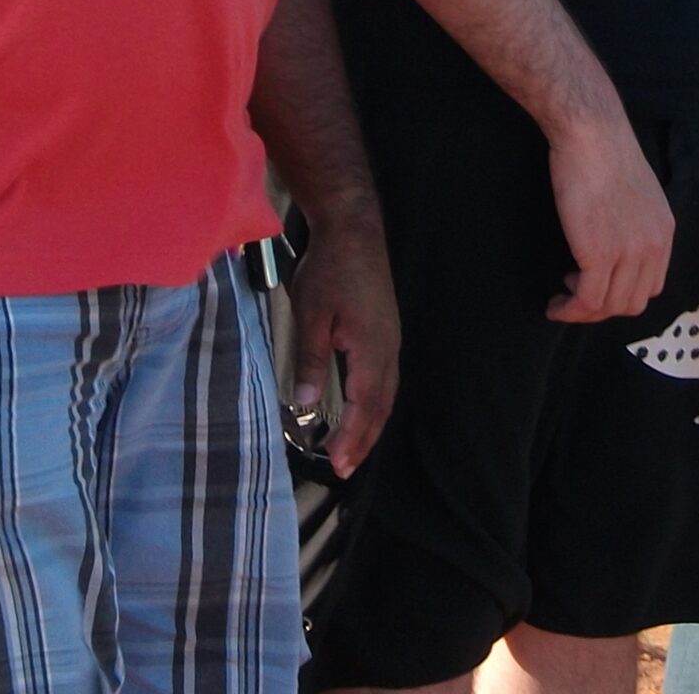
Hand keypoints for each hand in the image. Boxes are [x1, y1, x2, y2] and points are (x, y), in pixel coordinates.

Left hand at [286, 214, 400, 477]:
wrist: (354, 230)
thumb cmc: (331, 268)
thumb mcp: (312, 314)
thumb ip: (311, 361)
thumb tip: (307, 404)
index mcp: (371, 349)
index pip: (364, 406)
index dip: (352, 438)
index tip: (337, 463)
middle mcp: (387, 349)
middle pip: (381, 406)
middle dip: (364, 440)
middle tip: (345, 469)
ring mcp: (390, 340)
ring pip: (386, 394)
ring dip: (370, 424)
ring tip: (352, 449)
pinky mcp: (385, 331)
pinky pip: (385, 378)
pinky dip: (374, 402)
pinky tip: (361, 409)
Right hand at [544, 114, 672, 322]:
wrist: (591, 133)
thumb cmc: (603, 149)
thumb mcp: (635, 190)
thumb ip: (632, 219)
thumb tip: (613, 235)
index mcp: (663, 232)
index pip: (652, 285)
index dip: (622, 293)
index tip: (597, 285)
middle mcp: (652, 247)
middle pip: (632, 303)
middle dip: (603, 307)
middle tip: (576, 295)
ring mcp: (629, 253)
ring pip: (610, 307)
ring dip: (583, 312)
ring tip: (562, 299)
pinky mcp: (600, 254)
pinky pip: (588, 300)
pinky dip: (570, 310)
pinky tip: (556, 304)